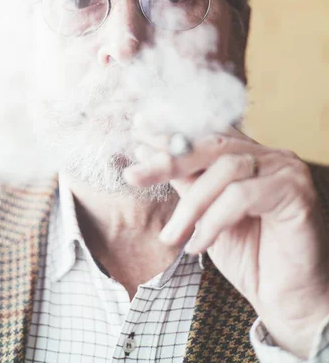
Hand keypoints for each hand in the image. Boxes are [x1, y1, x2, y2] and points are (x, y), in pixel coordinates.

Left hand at [124, 124, 328, 358]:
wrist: (287, 300)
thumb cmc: (251, 257)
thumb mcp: (206, 215)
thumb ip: (186, 183)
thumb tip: (148, 156)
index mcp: (251, 155)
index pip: (208, 134)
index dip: (173, 132)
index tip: (138, 129)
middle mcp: (271, 156)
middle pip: (213, 144)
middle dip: (169, 159)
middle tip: (134, 174)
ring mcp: (286, 170)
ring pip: (225, 170)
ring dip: (190, 205)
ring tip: (170, 236)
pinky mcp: (295, 192)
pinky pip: (241, 196)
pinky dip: (213, 221)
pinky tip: (198, 245)